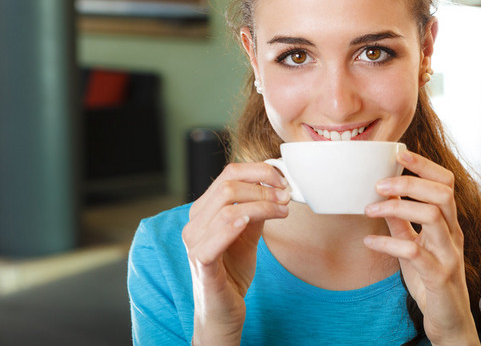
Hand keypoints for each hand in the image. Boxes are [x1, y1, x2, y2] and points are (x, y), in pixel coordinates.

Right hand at [182, 162, 289, 344]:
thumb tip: (277, 188)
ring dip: (260, 205)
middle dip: (263, 187)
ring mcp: (194, 243)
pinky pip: (212, 240)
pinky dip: (232, 226)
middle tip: (286, 196)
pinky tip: (249, 222)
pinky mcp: (201, 264)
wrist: (223, 310)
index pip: (228, 174)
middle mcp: (194, 223)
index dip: (258, 171)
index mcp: (204, 211)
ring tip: (282, 211)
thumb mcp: (249, 234)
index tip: (282, 180)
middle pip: (227, 186)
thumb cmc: (233, 270)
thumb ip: (257, 210)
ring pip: (225, 208)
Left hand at [363, 150, 479, 344]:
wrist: (449, 322)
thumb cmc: (431, 281)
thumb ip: (402, 223)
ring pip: (433, 217)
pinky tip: (369, 241)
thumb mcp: (413, 247)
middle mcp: (454, 235)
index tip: (399, 153)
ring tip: (370, 208)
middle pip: (443, 193)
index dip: (425, 165)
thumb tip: (383, 199)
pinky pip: (414, 252)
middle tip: (379, 183)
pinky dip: (388, 242)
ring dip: (398, 207)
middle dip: (410, 182)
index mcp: (449, 224)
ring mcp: (449, 255)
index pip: (446, 183)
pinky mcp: (439, 277)